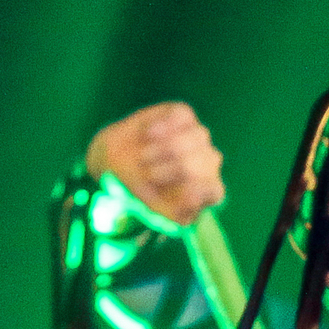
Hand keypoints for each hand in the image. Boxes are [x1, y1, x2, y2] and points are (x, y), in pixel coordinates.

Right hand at [85, 101, 223, 225]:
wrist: (114, 164)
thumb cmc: (140, 190)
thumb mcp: (156, 211)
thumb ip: (178, 213)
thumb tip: (195, 196)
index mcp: (209, 189)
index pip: (214, 190)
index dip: (190, 190)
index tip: (167, 191)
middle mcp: (209, 162)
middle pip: (202, 162)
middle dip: (170, 169)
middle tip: (148, 174)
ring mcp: (199, 138)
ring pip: (198, 136)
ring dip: (166, 147)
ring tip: (145, 156)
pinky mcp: (184, 115)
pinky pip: (184, 115)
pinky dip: (165, 126)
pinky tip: (149, 134)